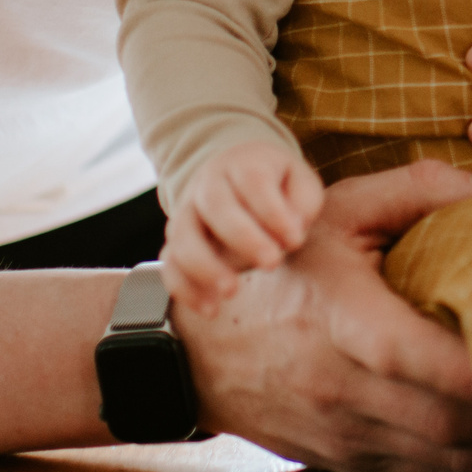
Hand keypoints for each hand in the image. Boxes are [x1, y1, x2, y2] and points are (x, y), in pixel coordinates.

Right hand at [162, 141, 324, 312]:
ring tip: (232, 292)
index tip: (296, 239)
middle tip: (272, 263)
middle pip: (216, 206)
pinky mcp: (176, 243)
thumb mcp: (298, 181)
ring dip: (205, 267)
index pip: (253, 181)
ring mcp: (187, 213)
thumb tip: (291, 233)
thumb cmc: (275, 184)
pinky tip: (209, 308)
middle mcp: (208, 184)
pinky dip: (184, 288)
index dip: (273, 211)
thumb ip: (302, 202)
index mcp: (242, 164)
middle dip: (243, 238)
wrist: (233, 176)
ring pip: (183, 236)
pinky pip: (169, 264)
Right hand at [178, 159, 471, 471]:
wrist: (198, 353)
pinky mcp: (352, 464)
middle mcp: (346, 392)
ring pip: (450, 459)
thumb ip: (420, 192)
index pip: (432, 361)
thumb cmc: (278, 268)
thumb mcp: (336, 212)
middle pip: (454, 421)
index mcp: (347, 324)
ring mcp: (349, 438)